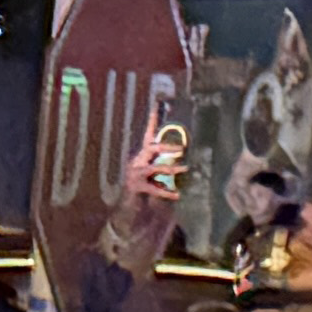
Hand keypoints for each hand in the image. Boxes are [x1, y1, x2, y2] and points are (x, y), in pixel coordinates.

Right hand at [115, 119, 185, 259]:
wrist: (127, 206)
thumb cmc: (144, 187)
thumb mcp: (154, 171)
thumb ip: (164, 159)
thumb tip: (182, 149)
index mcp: (142, 155)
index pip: (148, 134)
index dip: (153, 120)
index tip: (157, 105)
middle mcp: (137, 162)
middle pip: (151, 149)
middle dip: (165, 147)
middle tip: (181, 148)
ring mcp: (136, 175)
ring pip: (154, 168)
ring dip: (170, 169)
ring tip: (184, 168)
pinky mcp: (138, 188)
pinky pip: (155, 189)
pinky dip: (167, 192)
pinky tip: (177, 195)